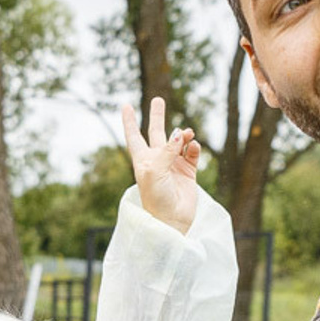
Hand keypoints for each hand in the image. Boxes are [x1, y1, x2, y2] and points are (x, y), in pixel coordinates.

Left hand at [120, 97, 202, 233]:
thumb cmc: (156, 198)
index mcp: (142, 160)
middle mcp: (157, 160)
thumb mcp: (154, 172)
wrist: (172, 220)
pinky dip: (193, 147)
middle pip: (156, 133)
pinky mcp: (188, 171)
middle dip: (157, 117)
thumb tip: (181, 134)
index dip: (130, 121)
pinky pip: (192, 152)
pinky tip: (193, 146)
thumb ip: (166, 150)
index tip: (126, 105)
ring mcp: (173, 165)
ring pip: (178, 141)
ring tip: (187, 133)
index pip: (134, 136)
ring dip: (183, 134)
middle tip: (158, 100)